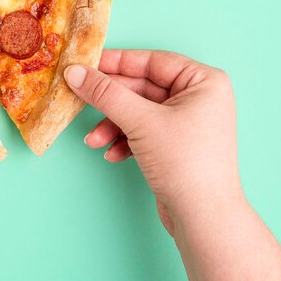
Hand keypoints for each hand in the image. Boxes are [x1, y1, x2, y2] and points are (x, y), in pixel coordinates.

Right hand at [64, 49, 241, 235]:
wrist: (204, 220)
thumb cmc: (185, 163)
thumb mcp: (141, 121)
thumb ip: (106, 94)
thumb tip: (76, 72)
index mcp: (203, 80)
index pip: (153, 61)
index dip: (117, 62)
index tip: (87, 63)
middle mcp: (198, 97)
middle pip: (143, 87)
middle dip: (111, 101)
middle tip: (80, 96)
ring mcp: (188, 122)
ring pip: (140, 112)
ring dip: (114, 124)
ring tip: (94, 140)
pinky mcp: (177, 145)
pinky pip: (145, 132)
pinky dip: (126, 140)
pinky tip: (112, 154)